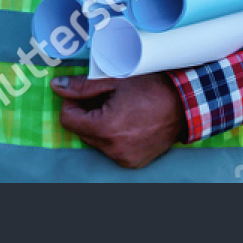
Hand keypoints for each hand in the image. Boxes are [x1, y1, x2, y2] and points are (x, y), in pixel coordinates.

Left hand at [50, 72, 186, 168]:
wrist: (185, 103)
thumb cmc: (150, 87)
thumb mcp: (113, 80)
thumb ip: (81, 87)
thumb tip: (57, 87)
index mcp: (105, 128)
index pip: (67, 120)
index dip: (72, 104)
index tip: (85, 95)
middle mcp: (113, 149)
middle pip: (81, 131)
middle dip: (86, 114)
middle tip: (105, 99)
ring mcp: (125, 158)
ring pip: (95, 141)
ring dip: (99, 126)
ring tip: (119, 110)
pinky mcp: (134, 162)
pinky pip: (112, 150)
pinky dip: (114, 137)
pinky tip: (128, 123)